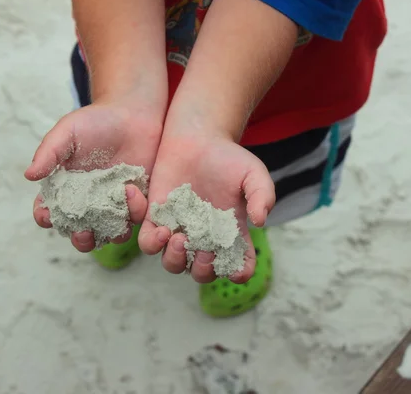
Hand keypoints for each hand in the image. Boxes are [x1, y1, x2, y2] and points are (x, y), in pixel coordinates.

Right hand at [25, 100, 162, 251]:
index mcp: (65, 190)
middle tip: (83, 233)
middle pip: (79, 234)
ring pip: (109, 233)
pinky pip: (135, 218)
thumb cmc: (96, 121)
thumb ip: (49, 153)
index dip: (45, 217)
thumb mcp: (68, 132)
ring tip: (116, 210)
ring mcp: (114, 206)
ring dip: (110, 232)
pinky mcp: (137, 202)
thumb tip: (29, 175)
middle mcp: (88, 204)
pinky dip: (134, 212)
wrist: (133, 113)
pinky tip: (132, 191)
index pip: (48, 212)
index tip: (47, 215)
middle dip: (80, 239)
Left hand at [138, 131, 274, 283]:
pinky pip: (148, 243)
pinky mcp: (155, 219)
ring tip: (179, 238)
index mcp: (230, 235)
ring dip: (175, 259)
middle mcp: (203, 239)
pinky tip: (162, 228)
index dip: (238, 272)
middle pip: (201, 272)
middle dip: (203, 269)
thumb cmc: (228, 157)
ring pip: (172, 264)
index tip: (236, 269)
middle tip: (204, 251)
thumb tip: (260, 221)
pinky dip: (152, 243)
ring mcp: (178, 230)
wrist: (197, 138)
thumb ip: (262, 195)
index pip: (238, 265)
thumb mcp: (253, 174)